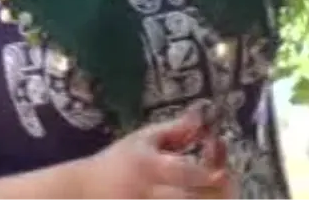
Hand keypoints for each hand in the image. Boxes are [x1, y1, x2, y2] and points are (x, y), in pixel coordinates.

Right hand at [78, 108, 231, 199]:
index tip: (218, 155)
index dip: (214, 166)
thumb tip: (203, 115)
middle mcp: (152, 195)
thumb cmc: (118, 162)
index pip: (191, 172)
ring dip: (212, 197)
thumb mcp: (143, 139)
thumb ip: (175, 129)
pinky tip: (198, 192)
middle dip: (220, 187)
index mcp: (150, 168)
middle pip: (198, 198)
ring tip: (211, 184)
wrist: (84, 192)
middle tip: (224, 173)